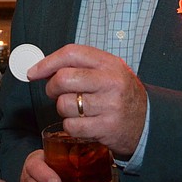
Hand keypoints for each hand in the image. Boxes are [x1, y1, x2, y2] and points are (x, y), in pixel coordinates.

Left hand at [28, 44, 146, 158]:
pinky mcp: (106, 128)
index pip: (71, 53)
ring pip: (64, 104)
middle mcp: (111, 82)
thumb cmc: (120, 94)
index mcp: (109, 63)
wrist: (148, 123)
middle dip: (51, 87)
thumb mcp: (108, 72)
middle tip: (55, 93)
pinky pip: (71, 126)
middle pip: (63, 79)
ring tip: (77, 109)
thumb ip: (81, 66)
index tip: (33, 72)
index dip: (47, 62)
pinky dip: (71, 126)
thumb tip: (41, 68)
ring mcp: (110, 105)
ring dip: (63, 109)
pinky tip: (83, 124)